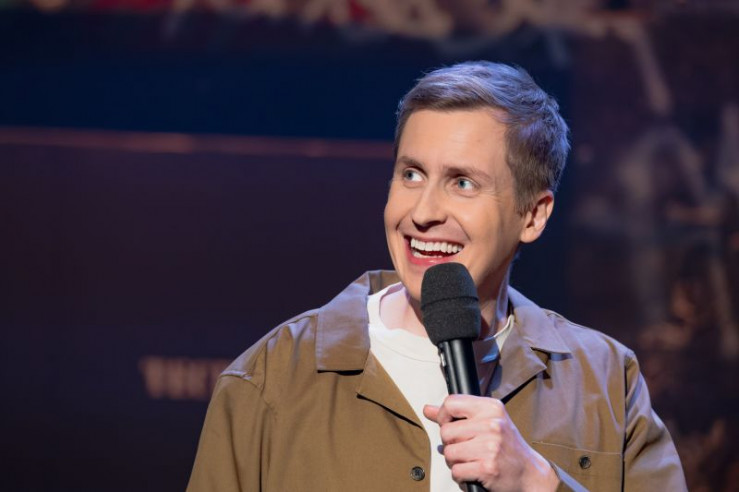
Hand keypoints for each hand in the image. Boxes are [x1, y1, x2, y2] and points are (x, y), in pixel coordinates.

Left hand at [423, 395, 558, 491]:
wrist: (529, 473)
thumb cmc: (507, 447)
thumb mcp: (487, 421)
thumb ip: (457, 414)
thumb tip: (428, 409)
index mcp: (491, 408)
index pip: (451, 403)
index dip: (443, 416)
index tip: (449, 424)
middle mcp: (492, 424)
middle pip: (446, 431)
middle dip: (451, 444)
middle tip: (466, 448)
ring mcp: (490, 446)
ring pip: (449, 453)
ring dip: (455, 461)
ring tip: (471, 460)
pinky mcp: (487, 467)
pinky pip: (456, 471)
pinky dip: (461, 475)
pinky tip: (474, 471)